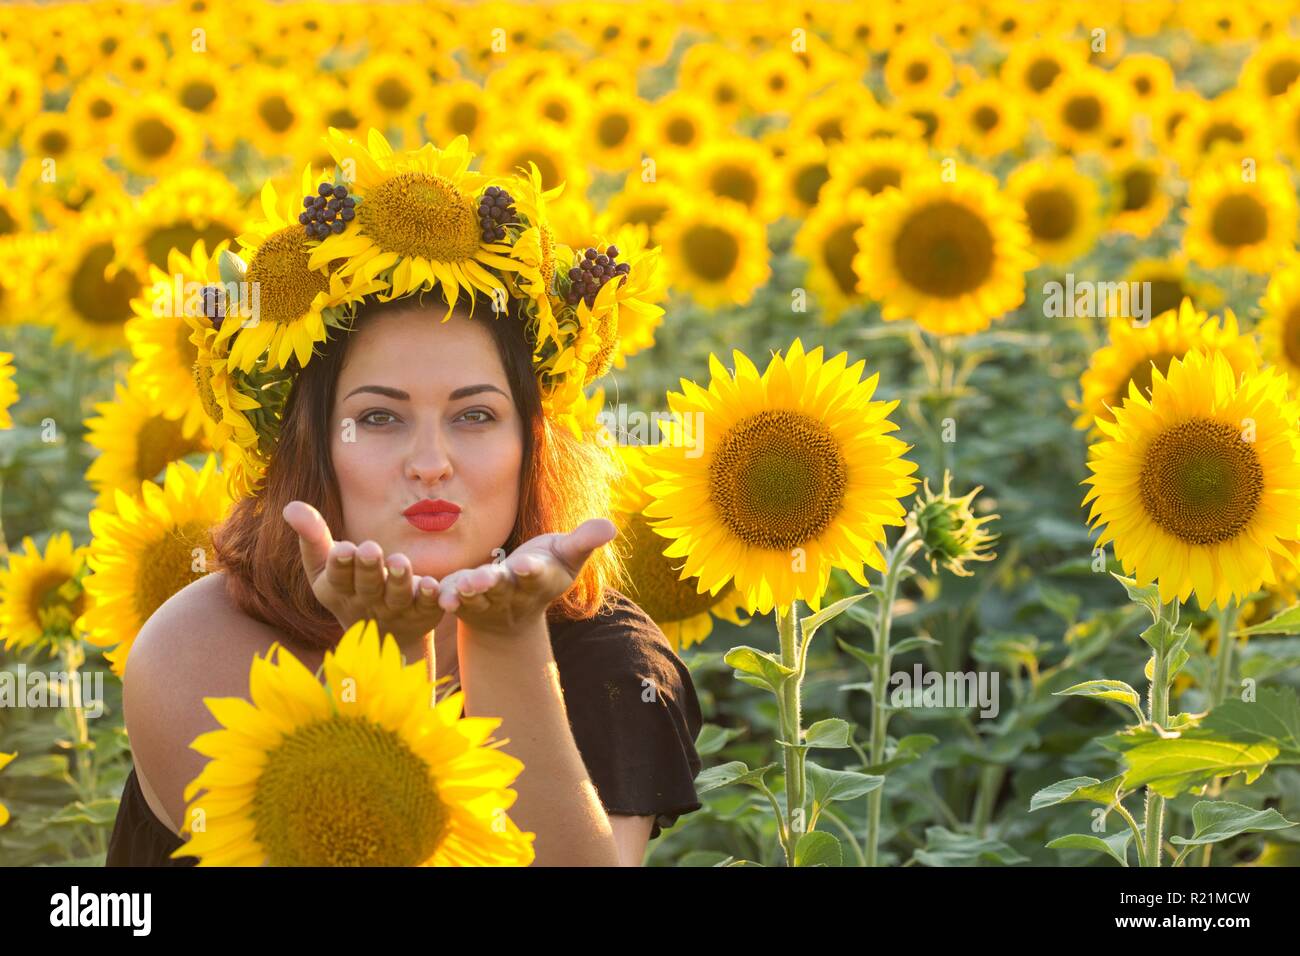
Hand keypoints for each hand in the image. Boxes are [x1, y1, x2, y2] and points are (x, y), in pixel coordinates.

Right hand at [282, 500, 444, 645]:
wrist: (382, 634)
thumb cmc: (348, 587)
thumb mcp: (324, 566)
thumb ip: (312, 536)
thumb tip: (290, 506)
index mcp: (339, 589)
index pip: (337, 576)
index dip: (340, 564)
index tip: (343, 549)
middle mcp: (367, 602)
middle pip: (368, 586)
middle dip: (368, 569)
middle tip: (370, 549)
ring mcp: (396, 610)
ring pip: (398, 596)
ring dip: (399, 581)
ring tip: (400, 562)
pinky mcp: (423, 613)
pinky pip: (428, 607)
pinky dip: (430, 597)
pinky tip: (433, 584)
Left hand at [437, 518, 618, 637]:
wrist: (514, 610)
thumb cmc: (544, 570)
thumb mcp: (567, 555)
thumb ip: (584, 540)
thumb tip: (611, 525)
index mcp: (538, 579)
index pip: (536, 575)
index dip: (532, 571)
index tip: (527, 565)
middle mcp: (512, 594)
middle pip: (502, 589)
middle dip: (494, 584)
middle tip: (485, 578)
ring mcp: (486, 601)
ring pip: (476, 598)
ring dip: (468, 593)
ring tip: (461, 587)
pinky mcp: (463, 602)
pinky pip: (452, 601)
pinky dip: (444, 598)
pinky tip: (435, 593)